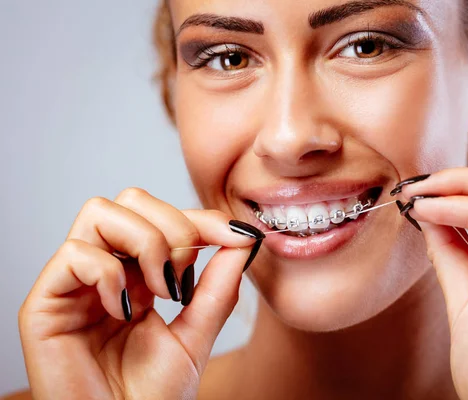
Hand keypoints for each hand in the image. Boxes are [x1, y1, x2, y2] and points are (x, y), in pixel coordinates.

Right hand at [18, 188, 262, 399]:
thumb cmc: (152, 396)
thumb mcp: (196, 334)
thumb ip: (219, 287)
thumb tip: (243, 239)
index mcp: (138, 274)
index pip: (164, 217)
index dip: (202, 218)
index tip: (238, 236)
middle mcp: (105, 270)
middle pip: (131, 200)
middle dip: (173, 227)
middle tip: (186, 275)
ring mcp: (74, 284)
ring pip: (100, 213)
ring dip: (145, 243)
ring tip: (161, 291)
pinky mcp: (45, 304)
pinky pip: (75, 254)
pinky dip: (109, 274)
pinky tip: (124, 310)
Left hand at [396, 168, 467, 399]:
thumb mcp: (465, 299)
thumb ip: (453, 254)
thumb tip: (431, 215)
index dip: (458, 195)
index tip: (417, 194)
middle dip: (460, 181)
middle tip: (416, 184)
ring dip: (460, 187)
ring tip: (418, 191)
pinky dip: (467, 210)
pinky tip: (432, 209)